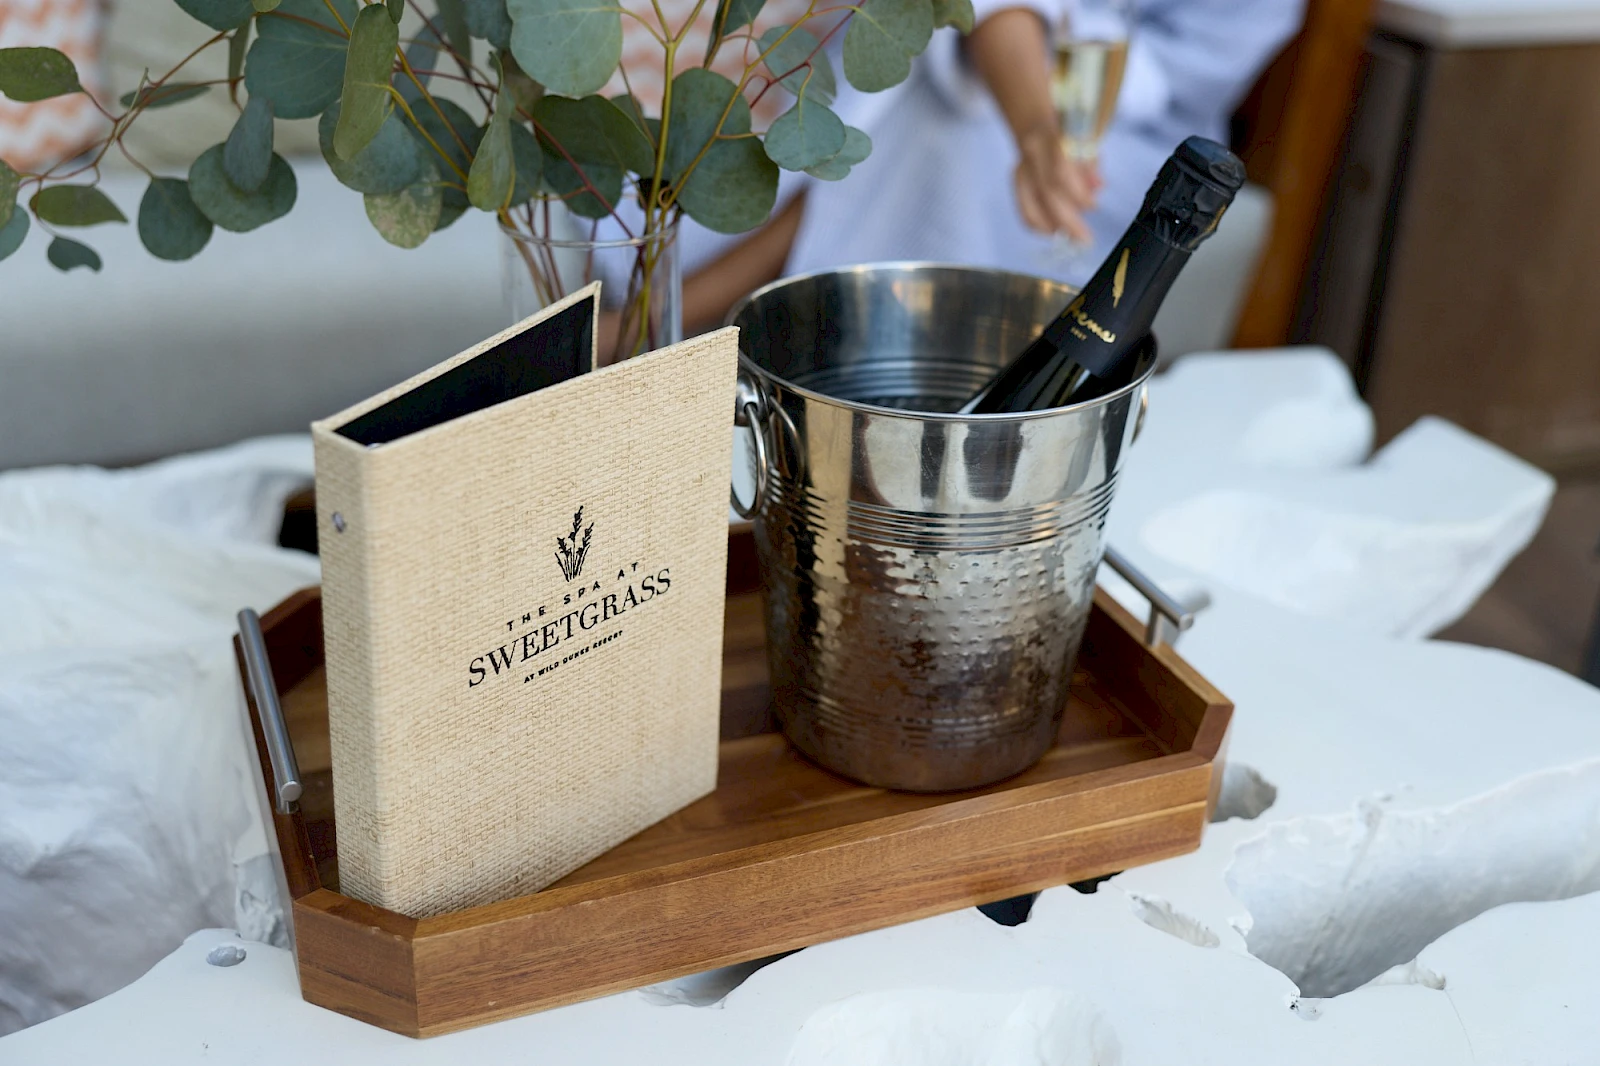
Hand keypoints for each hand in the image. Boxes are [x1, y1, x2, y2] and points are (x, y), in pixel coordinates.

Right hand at [1014, 122, 1101, 244]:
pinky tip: (1054, 230)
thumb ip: (1090, 166)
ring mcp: (1020, 170)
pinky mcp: (1015, 182)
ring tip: (1072, 236)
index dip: (1078, 195)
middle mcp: (1032, 155)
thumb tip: (1099, 188)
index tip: (1093, 206)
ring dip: (1054, 226)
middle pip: (1047, 194)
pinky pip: (1024, 211)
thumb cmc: (1067, 132)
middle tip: (1084, 239)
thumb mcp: (1085, 140)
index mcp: (1050, 139)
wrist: (1034, 122)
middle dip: (1068, 221)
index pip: (1061, 174)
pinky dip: (1039, 226)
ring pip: (1032, 207)